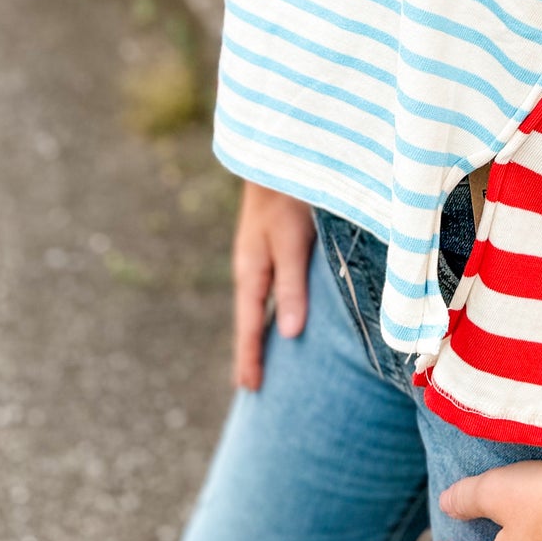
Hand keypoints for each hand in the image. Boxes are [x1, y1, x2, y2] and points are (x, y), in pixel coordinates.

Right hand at [231, 181, 314, 390]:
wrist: (282, 151)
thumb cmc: (288, 196)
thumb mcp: (290, 242)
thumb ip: (292, 286)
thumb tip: (289, 335)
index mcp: (251, 271)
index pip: (249, 326)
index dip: (250, 357)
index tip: (249, 389)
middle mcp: (254, 267)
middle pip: (251, 318)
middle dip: (252, 350)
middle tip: (253, 385)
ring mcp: (263, 254)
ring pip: (262, 302)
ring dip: (264, 329)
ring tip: (269, 356)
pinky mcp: (276, 241)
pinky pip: (274, 285)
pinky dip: (276, 306)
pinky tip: (287, 309)